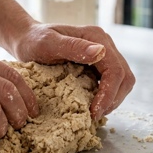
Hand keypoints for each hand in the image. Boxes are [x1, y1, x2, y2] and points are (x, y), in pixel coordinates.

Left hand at [9, 23, 134, 120]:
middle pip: (125, 77)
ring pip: (122, 82)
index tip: (95, 111)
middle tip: (95, 115)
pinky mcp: (99, 64)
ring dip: (112, 99)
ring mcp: (104, 55)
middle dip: (113, 99)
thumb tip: (100, 52)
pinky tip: (92, 105)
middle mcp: (105, 44)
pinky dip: (107, 96)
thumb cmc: (33, 41)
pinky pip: (112, 83)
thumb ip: (73, 47)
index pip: (115, 70)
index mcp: (96, 37)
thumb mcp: (48, 44)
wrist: (27, 39)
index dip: (109, 94)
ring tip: (94, 112)